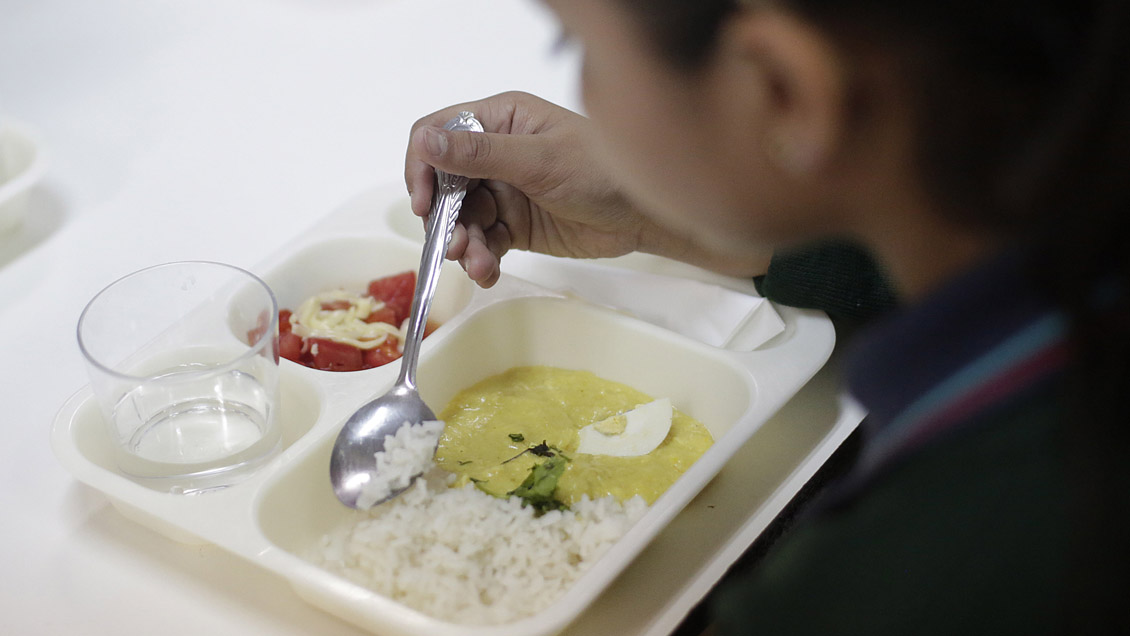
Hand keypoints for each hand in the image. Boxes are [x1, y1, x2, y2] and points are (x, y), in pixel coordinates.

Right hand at [404, 92, 647, 287]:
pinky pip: (484, 241)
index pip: (438, 133)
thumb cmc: (602, 171)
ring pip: (462, 218)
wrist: (644, 215)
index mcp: (500, 119)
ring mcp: (504, 190)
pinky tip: (489, 272)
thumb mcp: (538, 161)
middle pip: (444, 183)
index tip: (424, 203)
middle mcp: (496, 152)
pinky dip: (482, 258)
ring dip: (464, 244)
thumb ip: (480, 154)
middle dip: (445, 217)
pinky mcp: (515, 224)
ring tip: (480, 265)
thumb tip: (425, 141)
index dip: (422, 167)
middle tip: (455, 246)